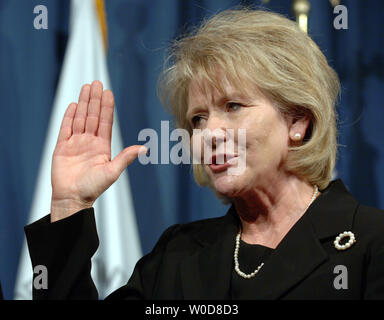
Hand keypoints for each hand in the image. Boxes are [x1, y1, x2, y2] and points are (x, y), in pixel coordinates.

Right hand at [50, 80, 144, 221]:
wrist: (72, 199)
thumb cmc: (93, 188)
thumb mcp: (112, 171)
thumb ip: (125, 158)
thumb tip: (144, 148)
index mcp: (102, 146)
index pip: (105, 122)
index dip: (107, 107)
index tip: (108, 92)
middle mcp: (89, 142)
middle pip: (93, 116)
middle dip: (95, 99)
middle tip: (96, 82)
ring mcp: (75, 143)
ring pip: (80, 118)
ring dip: (83, 103)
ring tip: (86, 87)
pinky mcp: (62, 147)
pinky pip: (65, 128)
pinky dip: (69, 116)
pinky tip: (74, 104)